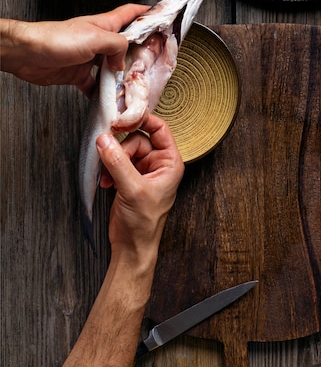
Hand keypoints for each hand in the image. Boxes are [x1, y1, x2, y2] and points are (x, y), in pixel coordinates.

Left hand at [0, 4, 147, 96]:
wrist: (28, 54)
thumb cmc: (58, 39)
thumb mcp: (96, 37)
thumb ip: (117, 46)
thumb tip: (124, 62)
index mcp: (104, 25)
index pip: (130, 14)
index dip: (146, 13)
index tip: (162, 16)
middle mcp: (99, 40)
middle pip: (124, 45)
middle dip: (139, 52)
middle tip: (154, 63)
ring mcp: (89, 58)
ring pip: (112, 67)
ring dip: (121, 77)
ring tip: (134, 87)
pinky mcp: (79, 74)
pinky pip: (95, 85)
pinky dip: (102, 94)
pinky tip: (109, 101)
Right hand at [96, 114, 183, 259]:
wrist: (132, 246)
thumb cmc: (144, 223)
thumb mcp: (133, 189)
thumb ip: (118, 162)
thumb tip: (105, 139)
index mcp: (170, 163)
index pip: (159, 129)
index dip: (141, 121)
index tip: (121, 120)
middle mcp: (158, 164)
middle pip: (136, 138)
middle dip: (121, 150)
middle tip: (111, 160)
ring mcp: (142, 170)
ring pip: (124, 150)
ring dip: (112, 161)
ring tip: (108, 178)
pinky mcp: (128, 178)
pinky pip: (116, 162)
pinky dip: (108, 169)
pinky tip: (106, 183)